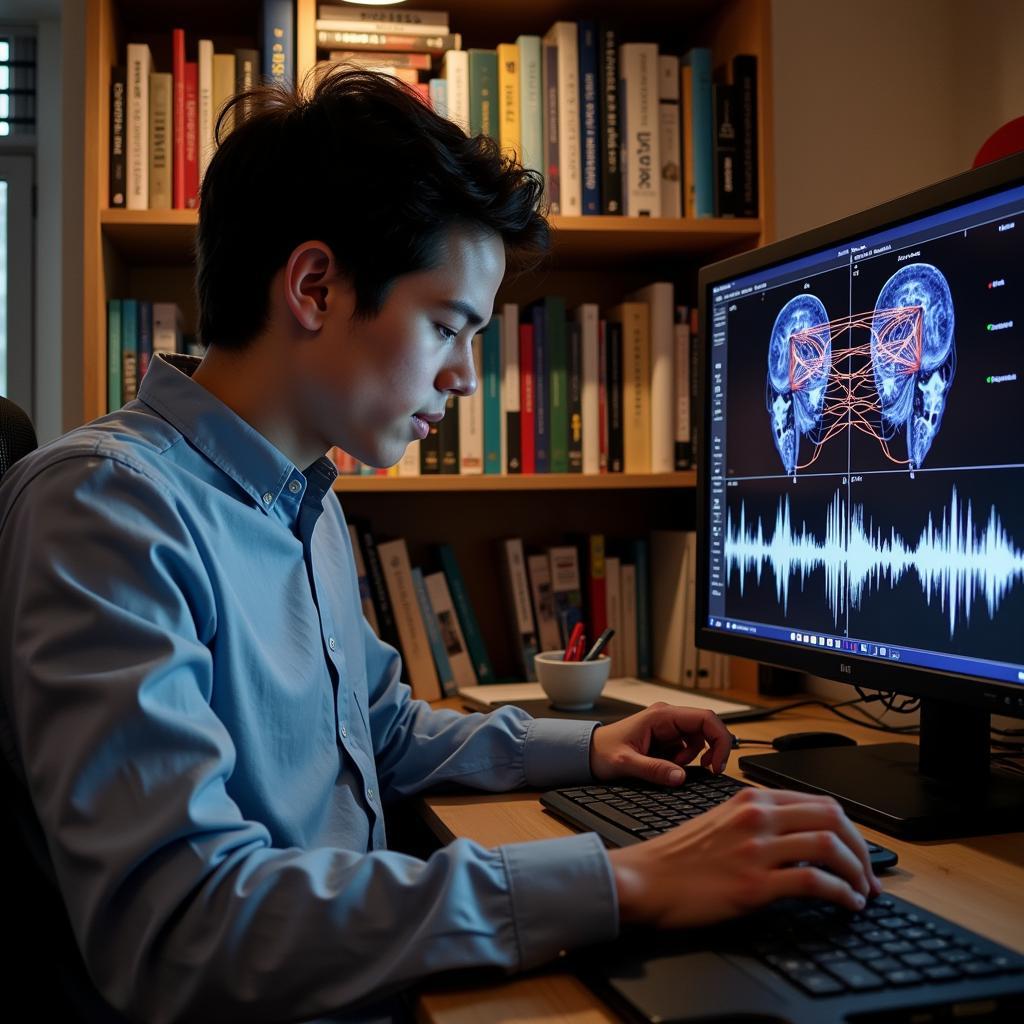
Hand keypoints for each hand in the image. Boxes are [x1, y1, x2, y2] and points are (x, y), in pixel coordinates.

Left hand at [589, 702, 732, 785]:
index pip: (705, 718)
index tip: (718, 764)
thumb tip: (680, 777)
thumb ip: (654, 770)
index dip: (720, 739)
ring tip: (672, 767)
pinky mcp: (665, 738)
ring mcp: (667, 727)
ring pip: (698, 740)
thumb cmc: (602, 752)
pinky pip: (687, 748)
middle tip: (709, 770)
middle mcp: (667, 717)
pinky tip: (668, 766)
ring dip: (693, 757)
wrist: (588, 753)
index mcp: (661, 715)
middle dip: (712, 750)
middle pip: (706, 727)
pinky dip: (683, 760)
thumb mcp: (626, 764)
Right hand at [608, 788, 883, 928]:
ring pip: (830, 847)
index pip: (820, 802)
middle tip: (869, 875)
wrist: (647, 879)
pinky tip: (846, 904)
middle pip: (833, 819)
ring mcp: (756, 848)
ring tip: (862, 893)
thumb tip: (803, 844)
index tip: (859, 852)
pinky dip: (841, 894)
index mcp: (750, 798)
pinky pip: (814, 883)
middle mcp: (757, 816)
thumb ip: (761, 823)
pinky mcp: (754, 883)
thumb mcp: (722, 822)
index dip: (850, 829)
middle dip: (862, 849)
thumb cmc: (680, 856)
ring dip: (857, 873)